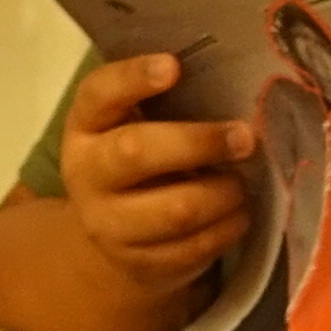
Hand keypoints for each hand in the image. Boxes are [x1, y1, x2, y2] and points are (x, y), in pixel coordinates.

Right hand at [50, 55, 261, 304]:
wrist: (116, 232)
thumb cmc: (142, 157)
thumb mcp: (136, 122)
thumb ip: (167, 100)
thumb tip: (242, 81)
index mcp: (86, 127)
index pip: (99, 94)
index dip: (133, 78)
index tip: (174, 66)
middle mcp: (87, 175)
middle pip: (137, 152)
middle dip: (199, 142)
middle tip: (245, 137)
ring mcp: (109, 225)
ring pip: (177, 209)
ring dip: (223, 193)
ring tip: (242, 183)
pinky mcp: (140, 263)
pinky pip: (194, 248)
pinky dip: (227, 227)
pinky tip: (238, 213)